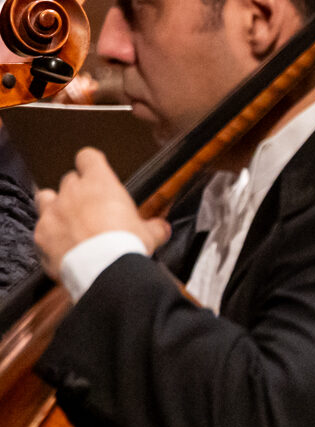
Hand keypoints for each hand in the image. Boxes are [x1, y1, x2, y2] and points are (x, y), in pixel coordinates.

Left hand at [35, 148, 168, 276]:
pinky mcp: (40, 235)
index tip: (96, 170)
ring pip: (45, 197)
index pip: (88, 157)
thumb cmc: (126, 244)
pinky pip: (41, 230)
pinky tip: (61, 247)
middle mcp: (72, 192)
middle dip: (77, 190)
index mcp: (100, 183)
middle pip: (69, 179)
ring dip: (54, 204)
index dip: (92, 163)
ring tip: (65, 219)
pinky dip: (49, 236)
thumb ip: (153, 227)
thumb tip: (162, 228)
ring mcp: (52, 213)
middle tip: (90, 206)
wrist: (103, 269)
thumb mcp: (150, 234)